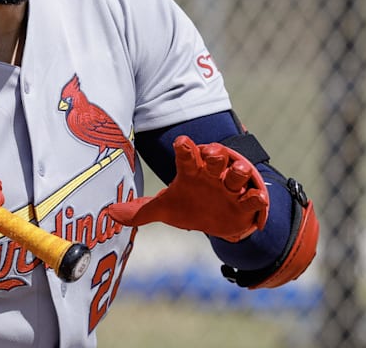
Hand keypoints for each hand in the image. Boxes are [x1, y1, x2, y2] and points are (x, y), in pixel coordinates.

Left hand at [108, 136, 268, 241]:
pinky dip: (256, 197)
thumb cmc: (190, 206)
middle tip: (212, 154)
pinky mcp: (247, 203)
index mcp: (193, 171)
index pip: (187, 155)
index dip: (185, 148)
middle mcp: (213, 174)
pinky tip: (255, 197)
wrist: (219, 224)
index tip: (182, 143)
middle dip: (215, 153)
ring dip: (238, 171)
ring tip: (237, 171)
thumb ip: (139, 211)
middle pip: (216, 156)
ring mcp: (232, 187)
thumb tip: (109, 214)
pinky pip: (255, 196)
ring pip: (238, 172)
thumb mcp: (166, 208)